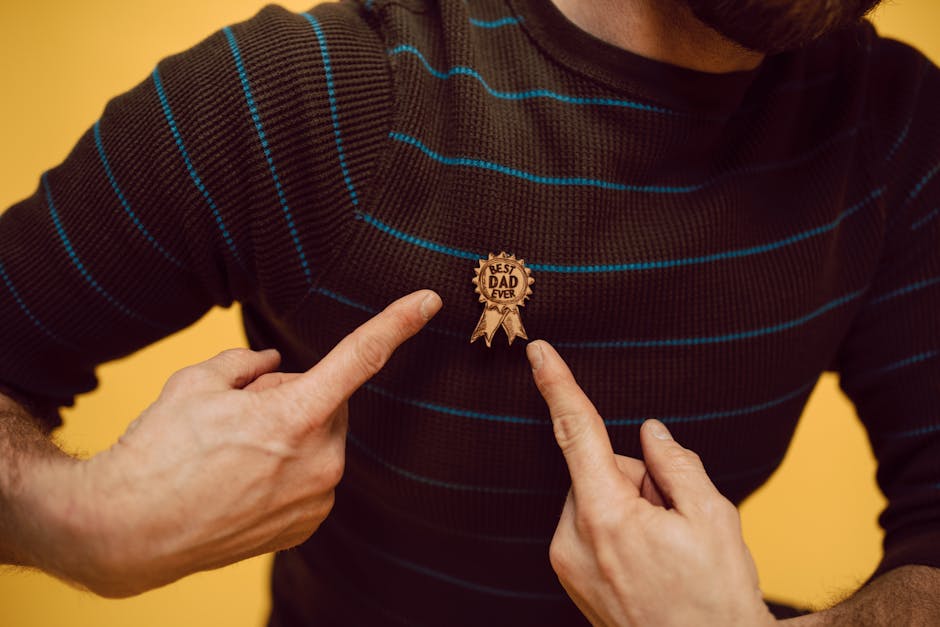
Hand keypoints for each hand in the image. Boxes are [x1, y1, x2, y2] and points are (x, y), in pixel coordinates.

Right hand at [62, 289, 440, 596]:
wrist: (129, 531)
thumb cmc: (158, 451)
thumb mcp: (196, 382)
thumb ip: (247, 362)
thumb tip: (273, 363)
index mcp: (296, 415)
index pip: (361, 356)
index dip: (397, 323)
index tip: (429, 301)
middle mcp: (320, 459)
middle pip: (327, 402)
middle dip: (294, 397)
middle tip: (241, 416)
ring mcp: (317, 497)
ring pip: (319, 440)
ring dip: (290, 435)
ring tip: (234, 454)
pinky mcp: (307, 524)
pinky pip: (312, 477)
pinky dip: (288, 470)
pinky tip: (244, 480)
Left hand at [527, 340, 774, 626]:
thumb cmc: (714, 598)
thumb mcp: (713, 519)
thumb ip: (676, 464)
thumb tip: (649, 433)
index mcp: (605, 516)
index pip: (577, 432)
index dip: (558, 386)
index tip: (537, 351)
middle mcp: (572, 538)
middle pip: (600, 469)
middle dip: (638, 479)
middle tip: (676, 522)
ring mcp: (567, 561)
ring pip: (597, 497)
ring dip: (629, 506)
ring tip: (666, 550)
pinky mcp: (570, 576)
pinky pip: (591, 526)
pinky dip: (618, 527)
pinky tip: (648, 561)